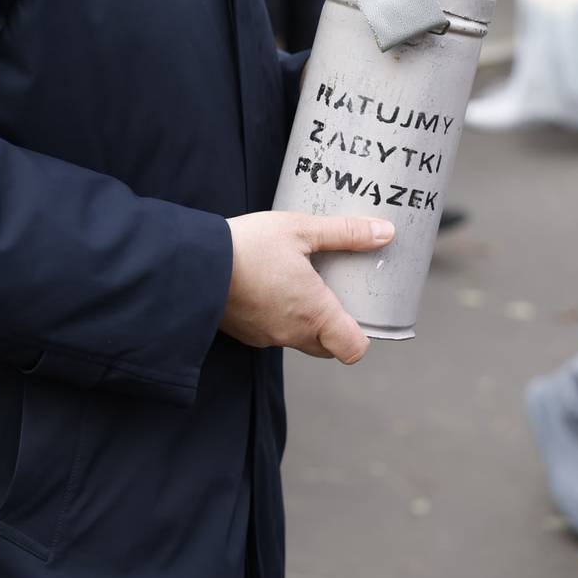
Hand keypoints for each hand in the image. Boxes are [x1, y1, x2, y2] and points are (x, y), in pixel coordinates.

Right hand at [220, 210, 394, 364]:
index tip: (358, 307)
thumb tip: (385, 232)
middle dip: (334, 325)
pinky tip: (268, 284)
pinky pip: (272, 331)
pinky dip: (277, 315)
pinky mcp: (245, 333)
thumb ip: (345, 232)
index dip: (362, 333)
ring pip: (299, 339)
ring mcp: (266, 336)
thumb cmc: (249, 246)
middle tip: (331, 290)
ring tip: (297, 282)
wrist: (192, 263)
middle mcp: (292, 333)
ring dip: (304, 319)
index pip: (354, 349)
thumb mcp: (300, 228)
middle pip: (328, 347)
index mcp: (313, 313)